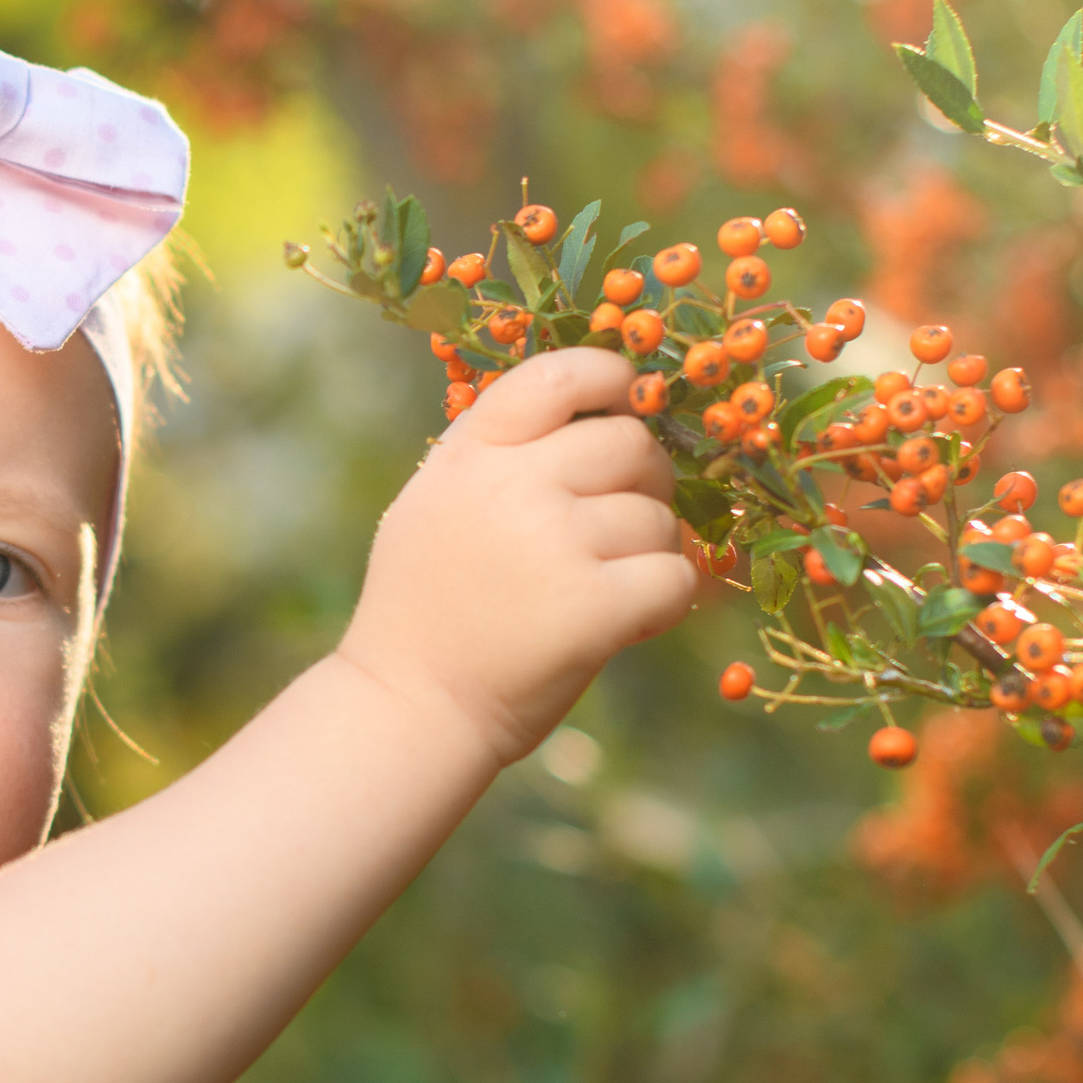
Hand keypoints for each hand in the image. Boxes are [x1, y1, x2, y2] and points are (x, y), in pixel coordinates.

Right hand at [338, 346, 695, 772]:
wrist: (408, 706)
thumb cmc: (425, 610)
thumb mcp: (433, 504)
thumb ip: (495, 455)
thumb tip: (598, 415)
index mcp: (470, 454)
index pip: (558, 376)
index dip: (613, 377)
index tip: (630, 400)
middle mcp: (511, 485)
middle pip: (631, 444)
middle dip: (646, 480)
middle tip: (622, 525)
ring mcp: (555, 543)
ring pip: (657, 519)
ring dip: (648, 553)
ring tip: (604, 588)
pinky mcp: (593, 605)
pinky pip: (674, 577)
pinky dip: (665, 601)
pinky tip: (627, 621)